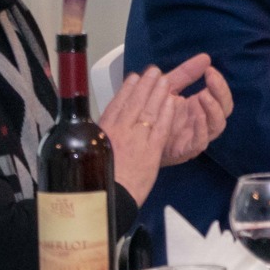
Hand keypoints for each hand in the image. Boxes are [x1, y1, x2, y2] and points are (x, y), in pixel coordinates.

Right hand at [98, 60, 188, 204]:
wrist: (109, 198)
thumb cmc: (101, 183)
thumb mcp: (96, 157)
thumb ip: (103, 142)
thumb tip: (105, 135)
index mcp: (102, 133)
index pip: (116, 105)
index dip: (126, 90)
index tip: (134, 78)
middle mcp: (118, 132)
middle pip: (133, 103)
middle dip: (145, 85)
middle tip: (154, 71)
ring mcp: (135, 139)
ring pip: (147, 111)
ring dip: (157, 93)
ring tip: (164, 79)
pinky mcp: (150, 150)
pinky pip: (161, 127)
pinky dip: (167, 112)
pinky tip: (172, 101)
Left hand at [160, 62, 231, 166]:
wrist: (134, 140)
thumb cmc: (154, 113)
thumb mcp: (168, 88)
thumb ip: (185, 74)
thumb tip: (205, 57)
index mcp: (201, 107)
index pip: (221, 96)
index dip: (219, 83)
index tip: (209, 69)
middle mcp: (203, 122)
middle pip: (224, 109)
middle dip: (220, 92)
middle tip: (211, 77)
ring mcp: (196, 136)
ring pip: (216, 125)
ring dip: (213, 109)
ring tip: (203, 95)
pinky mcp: (186, 150)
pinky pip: (201, 141)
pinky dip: (202, 129)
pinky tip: (197, 115)